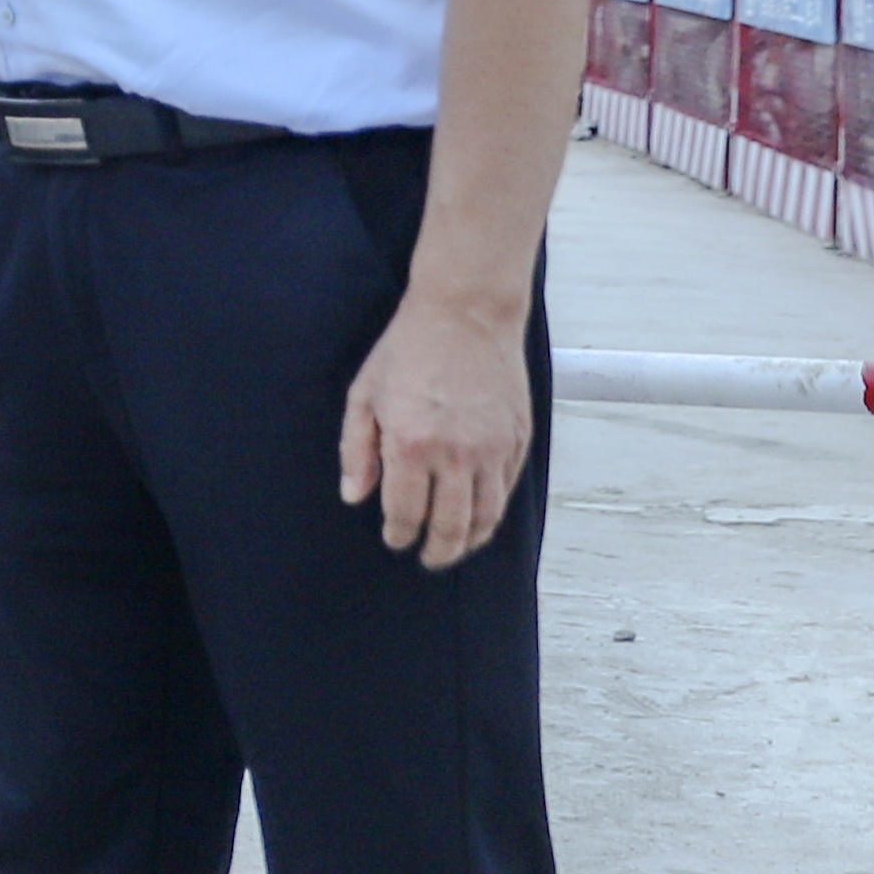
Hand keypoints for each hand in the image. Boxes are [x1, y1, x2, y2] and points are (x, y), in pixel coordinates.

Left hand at [340, 290, 534, 569]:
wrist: (466, 314)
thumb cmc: (408, 350)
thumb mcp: (364, 396)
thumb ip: (356, 451)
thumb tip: (355, 496)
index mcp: (411, 445)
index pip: (405, 512)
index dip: (399, 534)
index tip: (395, 540)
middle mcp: (456, 453)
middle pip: (451, 526)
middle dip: (438, 551)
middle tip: (429, 559)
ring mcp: (493, 448)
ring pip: (486, 515)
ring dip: (469, 539)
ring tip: (455, 547)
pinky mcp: (518, 439)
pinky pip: (508, 488)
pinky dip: (494, 509)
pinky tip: (479, 515)